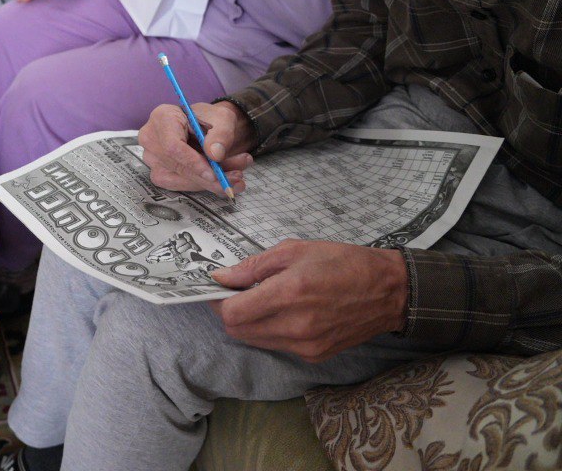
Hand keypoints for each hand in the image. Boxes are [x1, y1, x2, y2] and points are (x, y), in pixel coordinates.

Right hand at [138, 101, 255, 195]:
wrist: (205, 127)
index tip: (214, 173)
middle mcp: (152, 139)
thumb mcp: (223, 118)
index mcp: (162, 117)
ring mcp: (153, 158)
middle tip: (236, 178)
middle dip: (209, 176)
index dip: (192, 162)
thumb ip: (221, 134)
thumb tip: (215, 155)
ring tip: (236, 176)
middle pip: (177, 165)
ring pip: (180, 179)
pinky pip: (181, 185)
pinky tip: (222, 181)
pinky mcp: (159, 172)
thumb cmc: (210, 118)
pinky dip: (204, 185)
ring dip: (210, 182)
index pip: (172, 145)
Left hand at [209, 240, 408, 362]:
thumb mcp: (296, 250)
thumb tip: (222, 277)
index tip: (218, 289)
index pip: (232, 312)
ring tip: (261, 301)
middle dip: (228, 312)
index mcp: (288, 294)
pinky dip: (270, 331)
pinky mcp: (314, 355)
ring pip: (254, 341)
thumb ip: (254, 266)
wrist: (389, 291)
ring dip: (248, 323)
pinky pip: (277, 346)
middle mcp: (294, 326)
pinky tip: (283, 313)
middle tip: (236, 294)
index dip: (217, 301)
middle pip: (237, 331)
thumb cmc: (343, 262)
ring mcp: (305, 345)